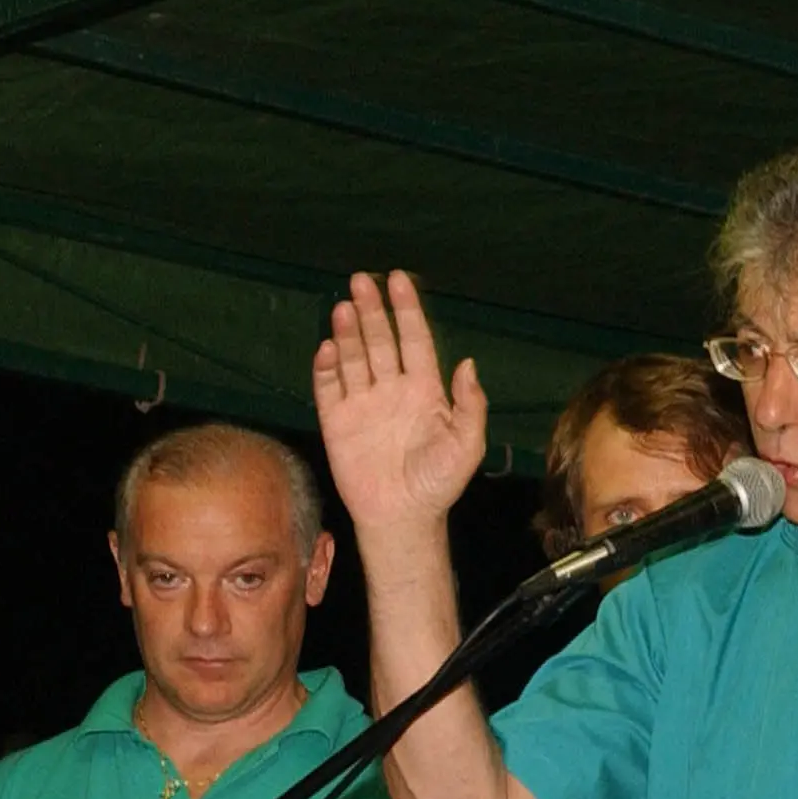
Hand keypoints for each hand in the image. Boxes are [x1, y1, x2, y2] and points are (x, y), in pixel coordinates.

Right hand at [313, 270, 485, 536]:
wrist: (403, 518)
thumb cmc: (439, 483)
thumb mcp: (467, 446)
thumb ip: (470, 405)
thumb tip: (467, 364)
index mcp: (425, 390)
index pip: (414, 339)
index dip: (406, 309)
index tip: (398, 280)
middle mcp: (392, 389)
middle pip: (380, 340)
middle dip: (371, 310)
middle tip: (361, 280)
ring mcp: (363, 402)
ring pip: (354, 357)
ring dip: (348, 333)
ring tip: (344, 307)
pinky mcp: (337, 420)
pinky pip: (329, 387)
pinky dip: (327, 367)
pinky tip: (327, 348)